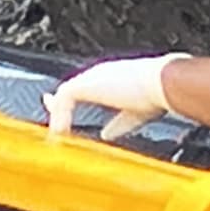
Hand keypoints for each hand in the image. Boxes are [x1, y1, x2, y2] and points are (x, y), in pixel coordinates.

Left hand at [45, 55, 174, 140]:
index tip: (62, 116)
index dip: (71, 104)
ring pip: (64, 94)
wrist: (163, 82)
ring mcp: (91, 77)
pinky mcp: (84, 84)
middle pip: (69, 89)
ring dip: (57, 114)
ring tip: (55, 136)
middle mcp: (99, 74)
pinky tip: (61, 134)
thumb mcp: (136, 114)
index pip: (85, 89)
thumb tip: (106, 134)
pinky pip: (64, 99)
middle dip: (56, 105)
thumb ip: (119, 123)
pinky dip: (60, 117)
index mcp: (111, 79)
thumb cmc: (158, 93)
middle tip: (46, 121)